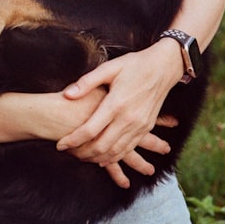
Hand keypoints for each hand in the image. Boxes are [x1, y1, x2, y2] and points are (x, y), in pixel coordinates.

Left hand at [55, 44, 180, 185]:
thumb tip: (67, 95)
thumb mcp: (109, 68)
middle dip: (82, 153)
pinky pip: (128, 148)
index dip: (73, 140)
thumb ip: (87, 82)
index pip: (90, 130)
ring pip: (115, 152)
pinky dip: (114, 157)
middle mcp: (128, 118)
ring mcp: (139, 125)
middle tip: (69, 153)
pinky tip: (103, 158)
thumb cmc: (134, 65)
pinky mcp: (146, 127)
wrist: (164, 67)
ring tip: (82, 157)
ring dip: (97, 158)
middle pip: (101, 146)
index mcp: (116, 103)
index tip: (60, 145)